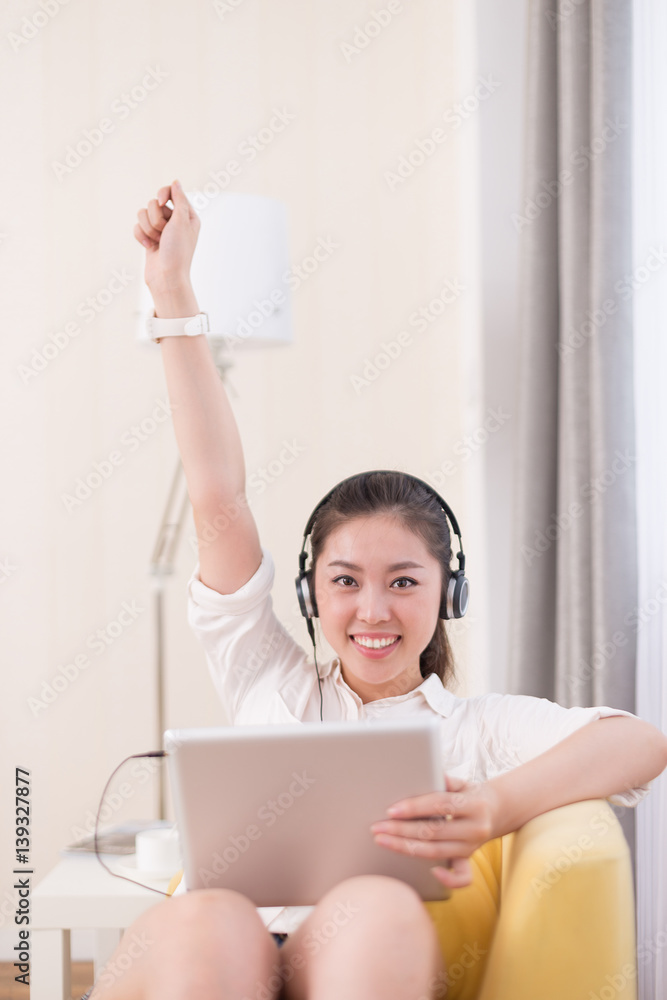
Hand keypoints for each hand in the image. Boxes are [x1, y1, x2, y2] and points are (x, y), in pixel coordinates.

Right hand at [133, 180, 200, 292]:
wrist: (166, 278)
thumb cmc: (178, 251)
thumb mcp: (181, 222)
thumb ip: (179, 200)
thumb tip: (176, 181)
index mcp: (187, 215)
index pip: (171, 191)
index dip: (163, 194)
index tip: (161, 202)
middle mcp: (174, 220)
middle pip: (154, 203)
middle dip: (156, 218)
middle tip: (164, 233)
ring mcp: (160, 230)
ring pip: (143, 213)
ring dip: (148, 228)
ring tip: (157, 242)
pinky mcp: (149, 237)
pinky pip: (137, 225)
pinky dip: (140, 236)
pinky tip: (149, 247)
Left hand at [370, 775, 498, 889]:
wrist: (497, 811)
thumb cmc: (471, 794)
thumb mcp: (463, 782)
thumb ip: (446, 779)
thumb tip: (429, 770)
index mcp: (474, 805)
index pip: (440, 805)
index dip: (415, 807)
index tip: (391, 810)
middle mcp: (475, 828)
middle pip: (433, 831)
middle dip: (402, 830)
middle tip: (377, 827)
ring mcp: (472, 846)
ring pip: (436, 852)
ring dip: (406, 847)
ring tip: (382, 840)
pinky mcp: (469, 859)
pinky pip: (463, 877)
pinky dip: (448, 879)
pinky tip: (430, 872)